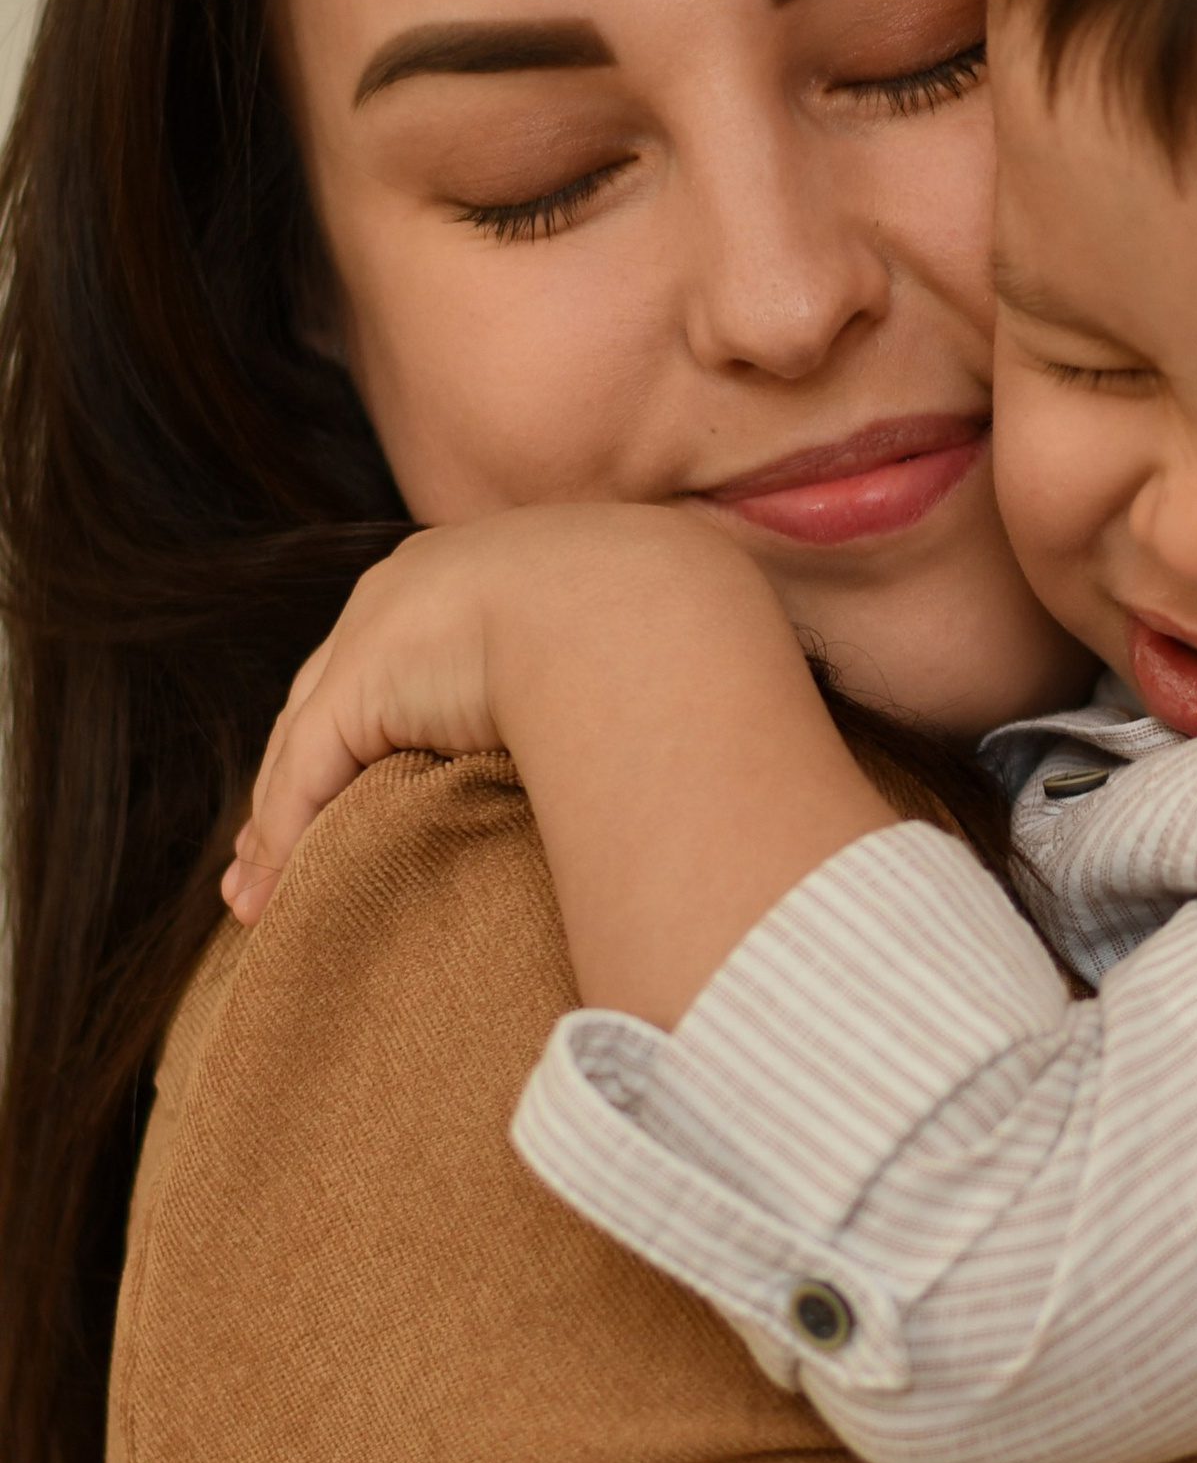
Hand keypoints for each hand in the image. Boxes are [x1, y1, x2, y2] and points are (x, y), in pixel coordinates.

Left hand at [223, 505, 775, 928]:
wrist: (646, 613)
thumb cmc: (671, 634)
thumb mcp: (635, 654)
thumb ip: (614, 687)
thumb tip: (656, 745)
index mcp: (486, 568)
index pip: (409, 657)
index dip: (378, 727)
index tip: (364, 789)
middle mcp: (417, 585)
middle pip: (336, 696)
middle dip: (302, 779)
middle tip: (274, 856)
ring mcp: (382, 628)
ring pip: (309, 739)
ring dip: (279, 823)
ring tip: (259, 894)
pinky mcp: (363, 681)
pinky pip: (306, 771)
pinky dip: (284, 834)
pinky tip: (268, 891)